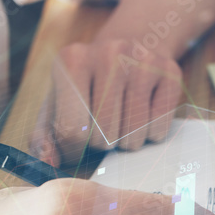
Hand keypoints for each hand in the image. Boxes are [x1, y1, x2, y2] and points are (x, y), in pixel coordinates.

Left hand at [31, 40, 183, 166]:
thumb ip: (44, 139)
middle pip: (104, 135)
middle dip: (102, 145)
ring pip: (133, 135)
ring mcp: (142, 60)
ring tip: (122, 125)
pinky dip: (150, 135)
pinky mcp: (169, 72)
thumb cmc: (86, 89)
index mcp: (72, 60)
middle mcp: (108, 53)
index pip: (71, 131)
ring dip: (127, 143)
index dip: (74, 150)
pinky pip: (159, 128)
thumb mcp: (57, 106)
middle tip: (103, 130)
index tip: (78, 144)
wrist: (124, 53)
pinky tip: (143, 117)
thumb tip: (47, 162)